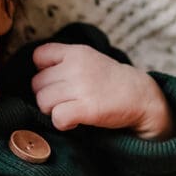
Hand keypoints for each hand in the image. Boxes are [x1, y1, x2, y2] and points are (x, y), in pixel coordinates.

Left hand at [31, 43, 173, 139]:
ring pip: (43, 102)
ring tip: (70, 109)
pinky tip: (74, 121)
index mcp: (76, 52)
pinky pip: (57, 118)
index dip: (42, 71)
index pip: (39, 56)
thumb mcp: (88, 58)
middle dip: (46, 95)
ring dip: (53, 110)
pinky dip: (62, 123)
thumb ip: (63, 60)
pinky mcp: (88, 108)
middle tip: (65, 100)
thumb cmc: (108, 80)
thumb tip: (34, 74)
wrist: (140, 96)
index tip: (56, 81)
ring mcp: (82, 87)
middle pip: (37, 84)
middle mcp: (76, 67)